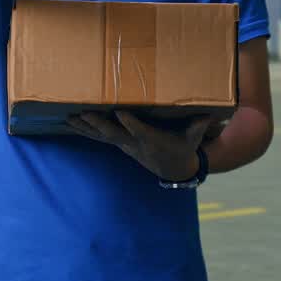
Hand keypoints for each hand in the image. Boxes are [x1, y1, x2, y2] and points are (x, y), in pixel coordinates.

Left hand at [67, 111, 213, 181]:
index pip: (139, 130)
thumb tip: (211, 114)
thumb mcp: (193, 138)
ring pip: (101, 136)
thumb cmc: (183, 147)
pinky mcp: (119, 143)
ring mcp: (124, 144)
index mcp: (152, 139)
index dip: (130, 123)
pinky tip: (70, 122)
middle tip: (84, 113)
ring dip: (84, 127)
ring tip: (68, 117)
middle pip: (114, 134)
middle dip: (98, 124)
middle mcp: (134, 143)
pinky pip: (98, 137)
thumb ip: (199, 126)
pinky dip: (84, 130)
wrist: (173, 168)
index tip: (120, 112)